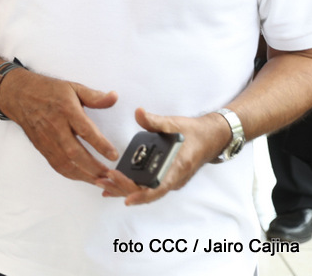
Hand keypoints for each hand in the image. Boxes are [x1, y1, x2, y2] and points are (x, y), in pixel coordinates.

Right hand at [0, 70, 119, 185]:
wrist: (19, 95)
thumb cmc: (47, 91)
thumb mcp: (73, 87)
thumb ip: (94, 96)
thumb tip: (114, 97)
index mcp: (66, 110)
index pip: (85, 130)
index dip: (101, 145)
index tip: (114, 155)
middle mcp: (56, 126)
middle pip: (75, 153)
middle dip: (94, 167)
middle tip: (111, 175)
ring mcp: (47, 139)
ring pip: (66, 163)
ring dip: (85, 175)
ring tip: (101, 180)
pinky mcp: (42, 147)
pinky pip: (57, 165)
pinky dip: (72, 174)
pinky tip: (83, 177)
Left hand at [97, 107, 230, 205]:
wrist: (210, 138)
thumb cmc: (194, 132)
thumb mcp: (175, 123)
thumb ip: (155, 121)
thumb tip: (138, 113)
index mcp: (177, 168)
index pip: (159, 188)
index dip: (143, 196)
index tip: (128, 199)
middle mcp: (173, 179)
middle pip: (146, 192)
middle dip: (123, 189)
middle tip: (102, 180)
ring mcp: (169, 180)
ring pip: (145, 192)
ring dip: (123, 189)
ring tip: (101, 184)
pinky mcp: (165, 178)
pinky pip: (146, 187)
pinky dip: (130, 187)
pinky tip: (113, 186)